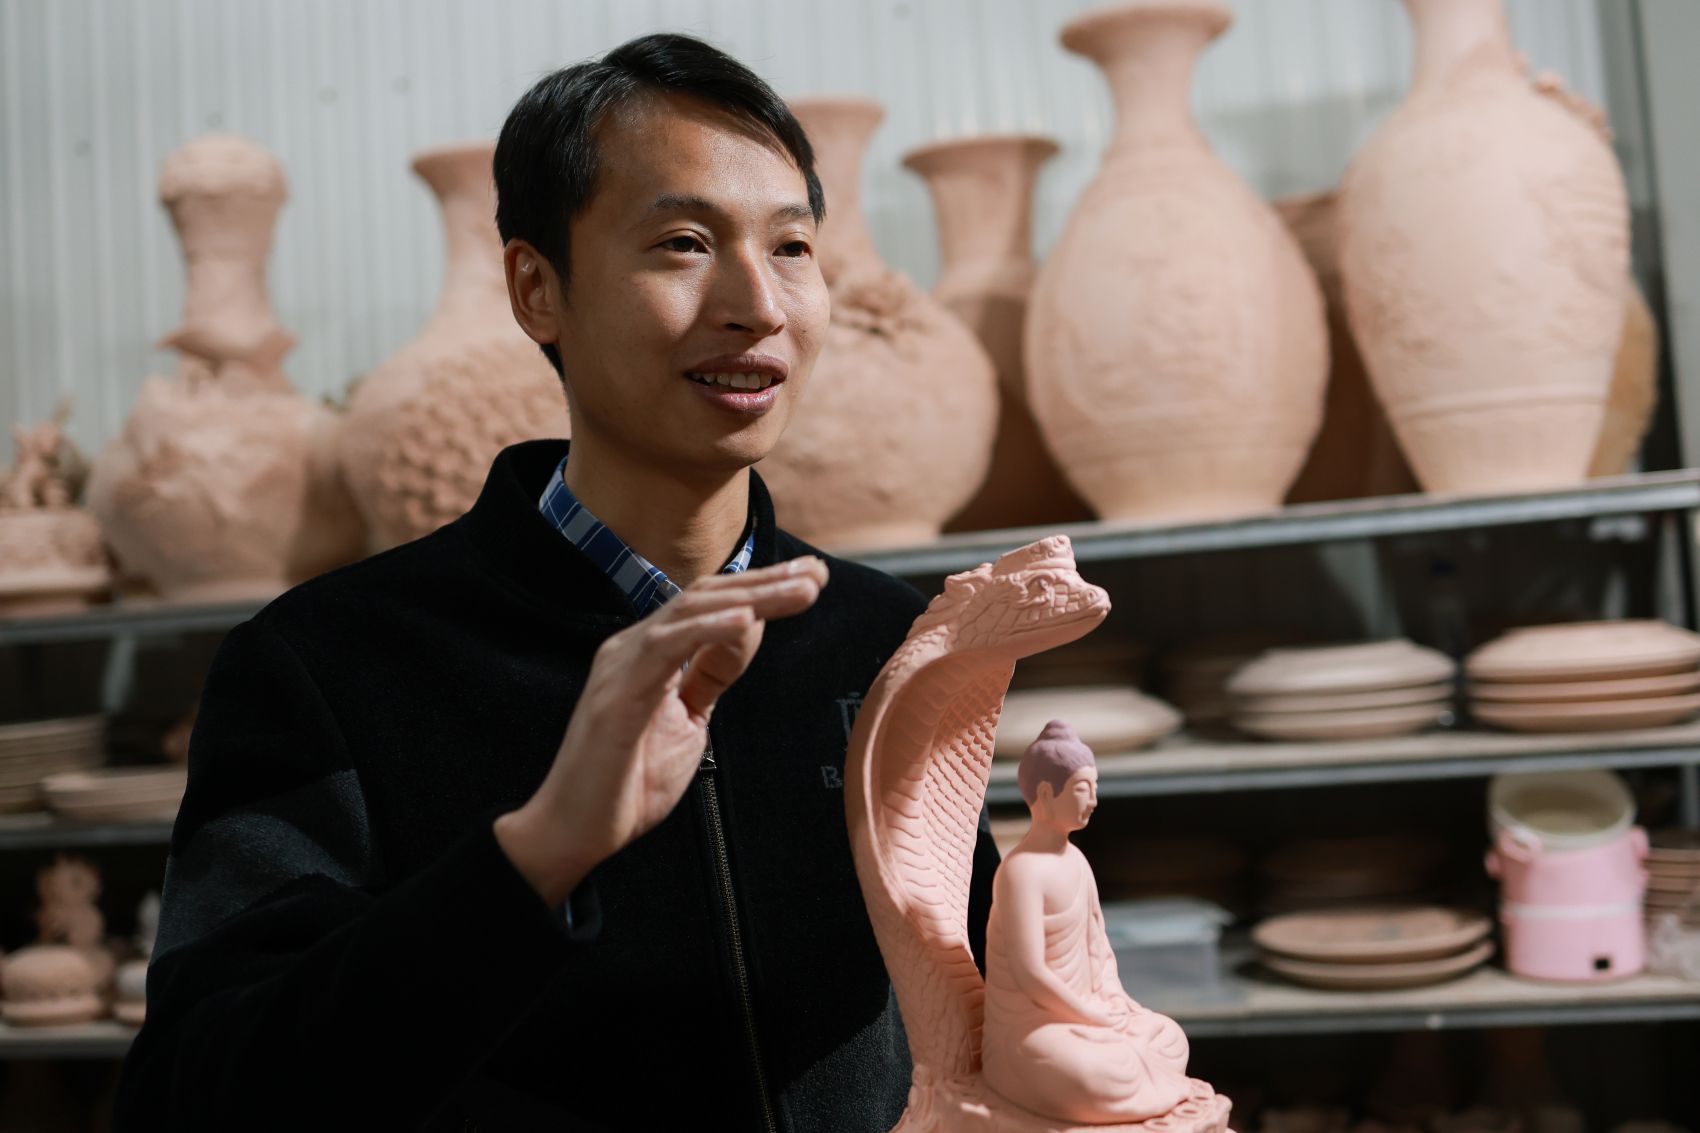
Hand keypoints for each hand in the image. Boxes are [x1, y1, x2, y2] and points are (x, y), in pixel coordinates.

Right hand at [495, 557, 828, 904]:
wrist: (575, 832)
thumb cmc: (627, 782)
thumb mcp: (688, 721)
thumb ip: (711, 675)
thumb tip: (747, 632)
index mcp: (650, 652)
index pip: (711, 604)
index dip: (761, 588)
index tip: (811, 580)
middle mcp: (634, 647)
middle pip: (706, 596)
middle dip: (767, 582)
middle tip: (817, 573)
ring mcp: (622, 666)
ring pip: (692, 611)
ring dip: (752, 597)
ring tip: (801, 590)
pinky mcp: (618, 695)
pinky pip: (665, 648)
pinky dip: (708, 629)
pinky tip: (747, 619)